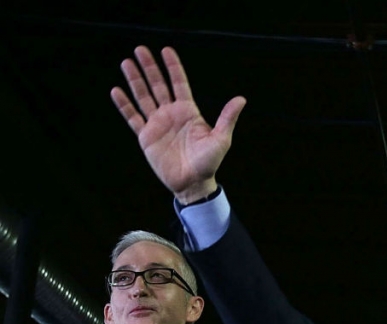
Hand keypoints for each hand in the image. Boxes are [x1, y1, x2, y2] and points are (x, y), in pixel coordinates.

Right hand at [111, 46, 244, 203]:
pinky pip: (133, 118)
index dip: (173, 67)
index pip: (179, 83)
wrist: (193, 183)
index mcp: (188, 112)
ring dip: (135, 80)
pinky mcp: (146, 137)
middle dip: (149, 68)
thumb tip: (241, 99)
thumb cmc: (209, 162)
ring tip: (126, 62)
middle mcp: (171, 114)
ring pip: (143, 97)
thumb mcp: (221, 139)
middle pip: (158, 85)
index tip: (166, 50)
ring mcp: (157, 124)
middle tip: (140, 49)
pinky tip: (116, 91)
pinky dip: (124, 105)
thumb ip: (227, 118)